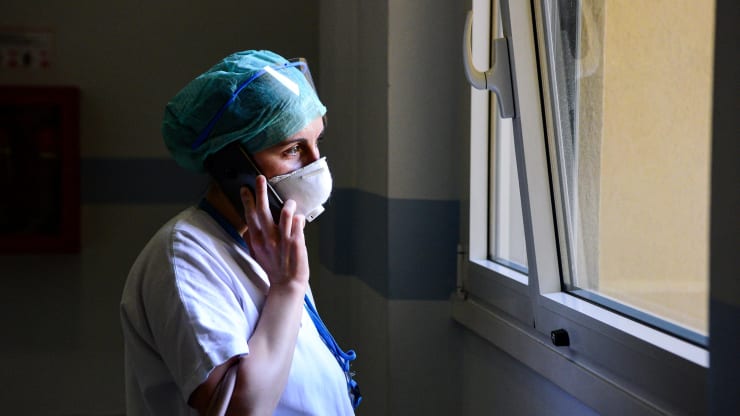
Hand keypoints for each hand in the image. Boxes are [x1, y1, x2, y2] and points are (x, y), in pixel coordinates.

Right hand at [240, 175, 308, 289]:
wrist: (287, 285)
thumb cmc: (273, 268)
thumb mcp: (259, 253)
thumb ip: (256, 237)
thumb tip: (253, 222)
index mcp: (257, 242)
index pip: (250, 217)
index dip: (247, 202)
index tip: (245, 189)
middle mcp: (268, 240)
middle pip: (263, 212)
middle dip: (260, 193)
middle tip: (260, 178)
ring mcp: (283, 241)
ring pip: (284, 215)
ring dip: (288, 205)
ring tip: (290, 202)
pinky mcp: (297, 243)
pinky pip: (298, 224)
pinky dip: (299, 218)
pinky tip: (300, 217)